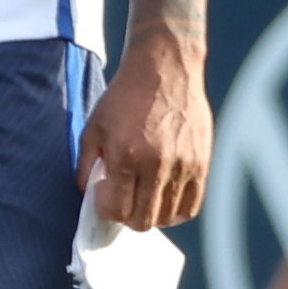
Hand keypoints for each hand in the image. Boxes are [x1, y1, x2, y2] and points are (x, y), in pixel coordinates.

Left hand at [79, 33, 211, 230]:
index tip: (104, 193)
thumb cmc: (125, 96)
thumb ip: (85, 165)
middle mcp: (156, 165)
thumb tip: (88, 195)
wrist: (164, 68)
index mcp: (126, 156)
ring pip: (167, 217)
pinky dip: (175, 211)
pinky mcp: (202, 163)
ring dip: (151, 214)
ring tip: (143, 196)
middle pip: (142, 221)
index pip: (117, 210)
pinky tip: (163, 197)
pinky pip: (191, 206)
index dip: (106, 208)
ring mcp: (183, 166)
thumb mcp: (93, 127)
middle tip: (123, 198)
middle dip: (127, 216)